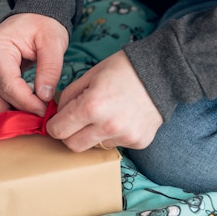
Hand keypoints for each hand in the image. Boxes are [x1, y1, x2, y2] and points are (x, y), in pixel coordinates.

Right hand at [0, 13, 68, 115]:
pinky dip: (8, 103)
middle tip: (44, 114)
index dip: (26, 102)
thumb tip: (44, 97)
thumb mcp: (54, 43)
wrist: (35, 16)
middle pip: (0, 93)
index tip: (44, 111)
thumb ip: (50, 69)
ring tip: (34, 114)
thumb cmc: (44, 25)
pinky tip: (25, 108)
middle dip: (22, 107)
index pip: (8, 84)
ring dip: (12, 110)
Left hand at [46, 50, 163, 150]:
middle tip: (75, 122)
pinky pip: (116, 144)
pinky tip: (122, 117)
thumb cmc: (123, 69)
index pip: (59, 130)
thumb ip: (68, 96)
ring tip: (106, 113)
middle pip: (73, 146)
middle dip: (69, 135)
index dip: (54, 125)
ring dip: (94, 134)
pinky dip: (114, 134)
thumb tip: (56, 114)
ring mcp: (125, 136)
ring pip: (95, 145)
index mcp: (91, 106)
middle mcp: (108, 126)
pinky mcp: (139, 142)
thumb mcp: (90, 75)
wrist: (162, 72)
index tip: (57, 121)